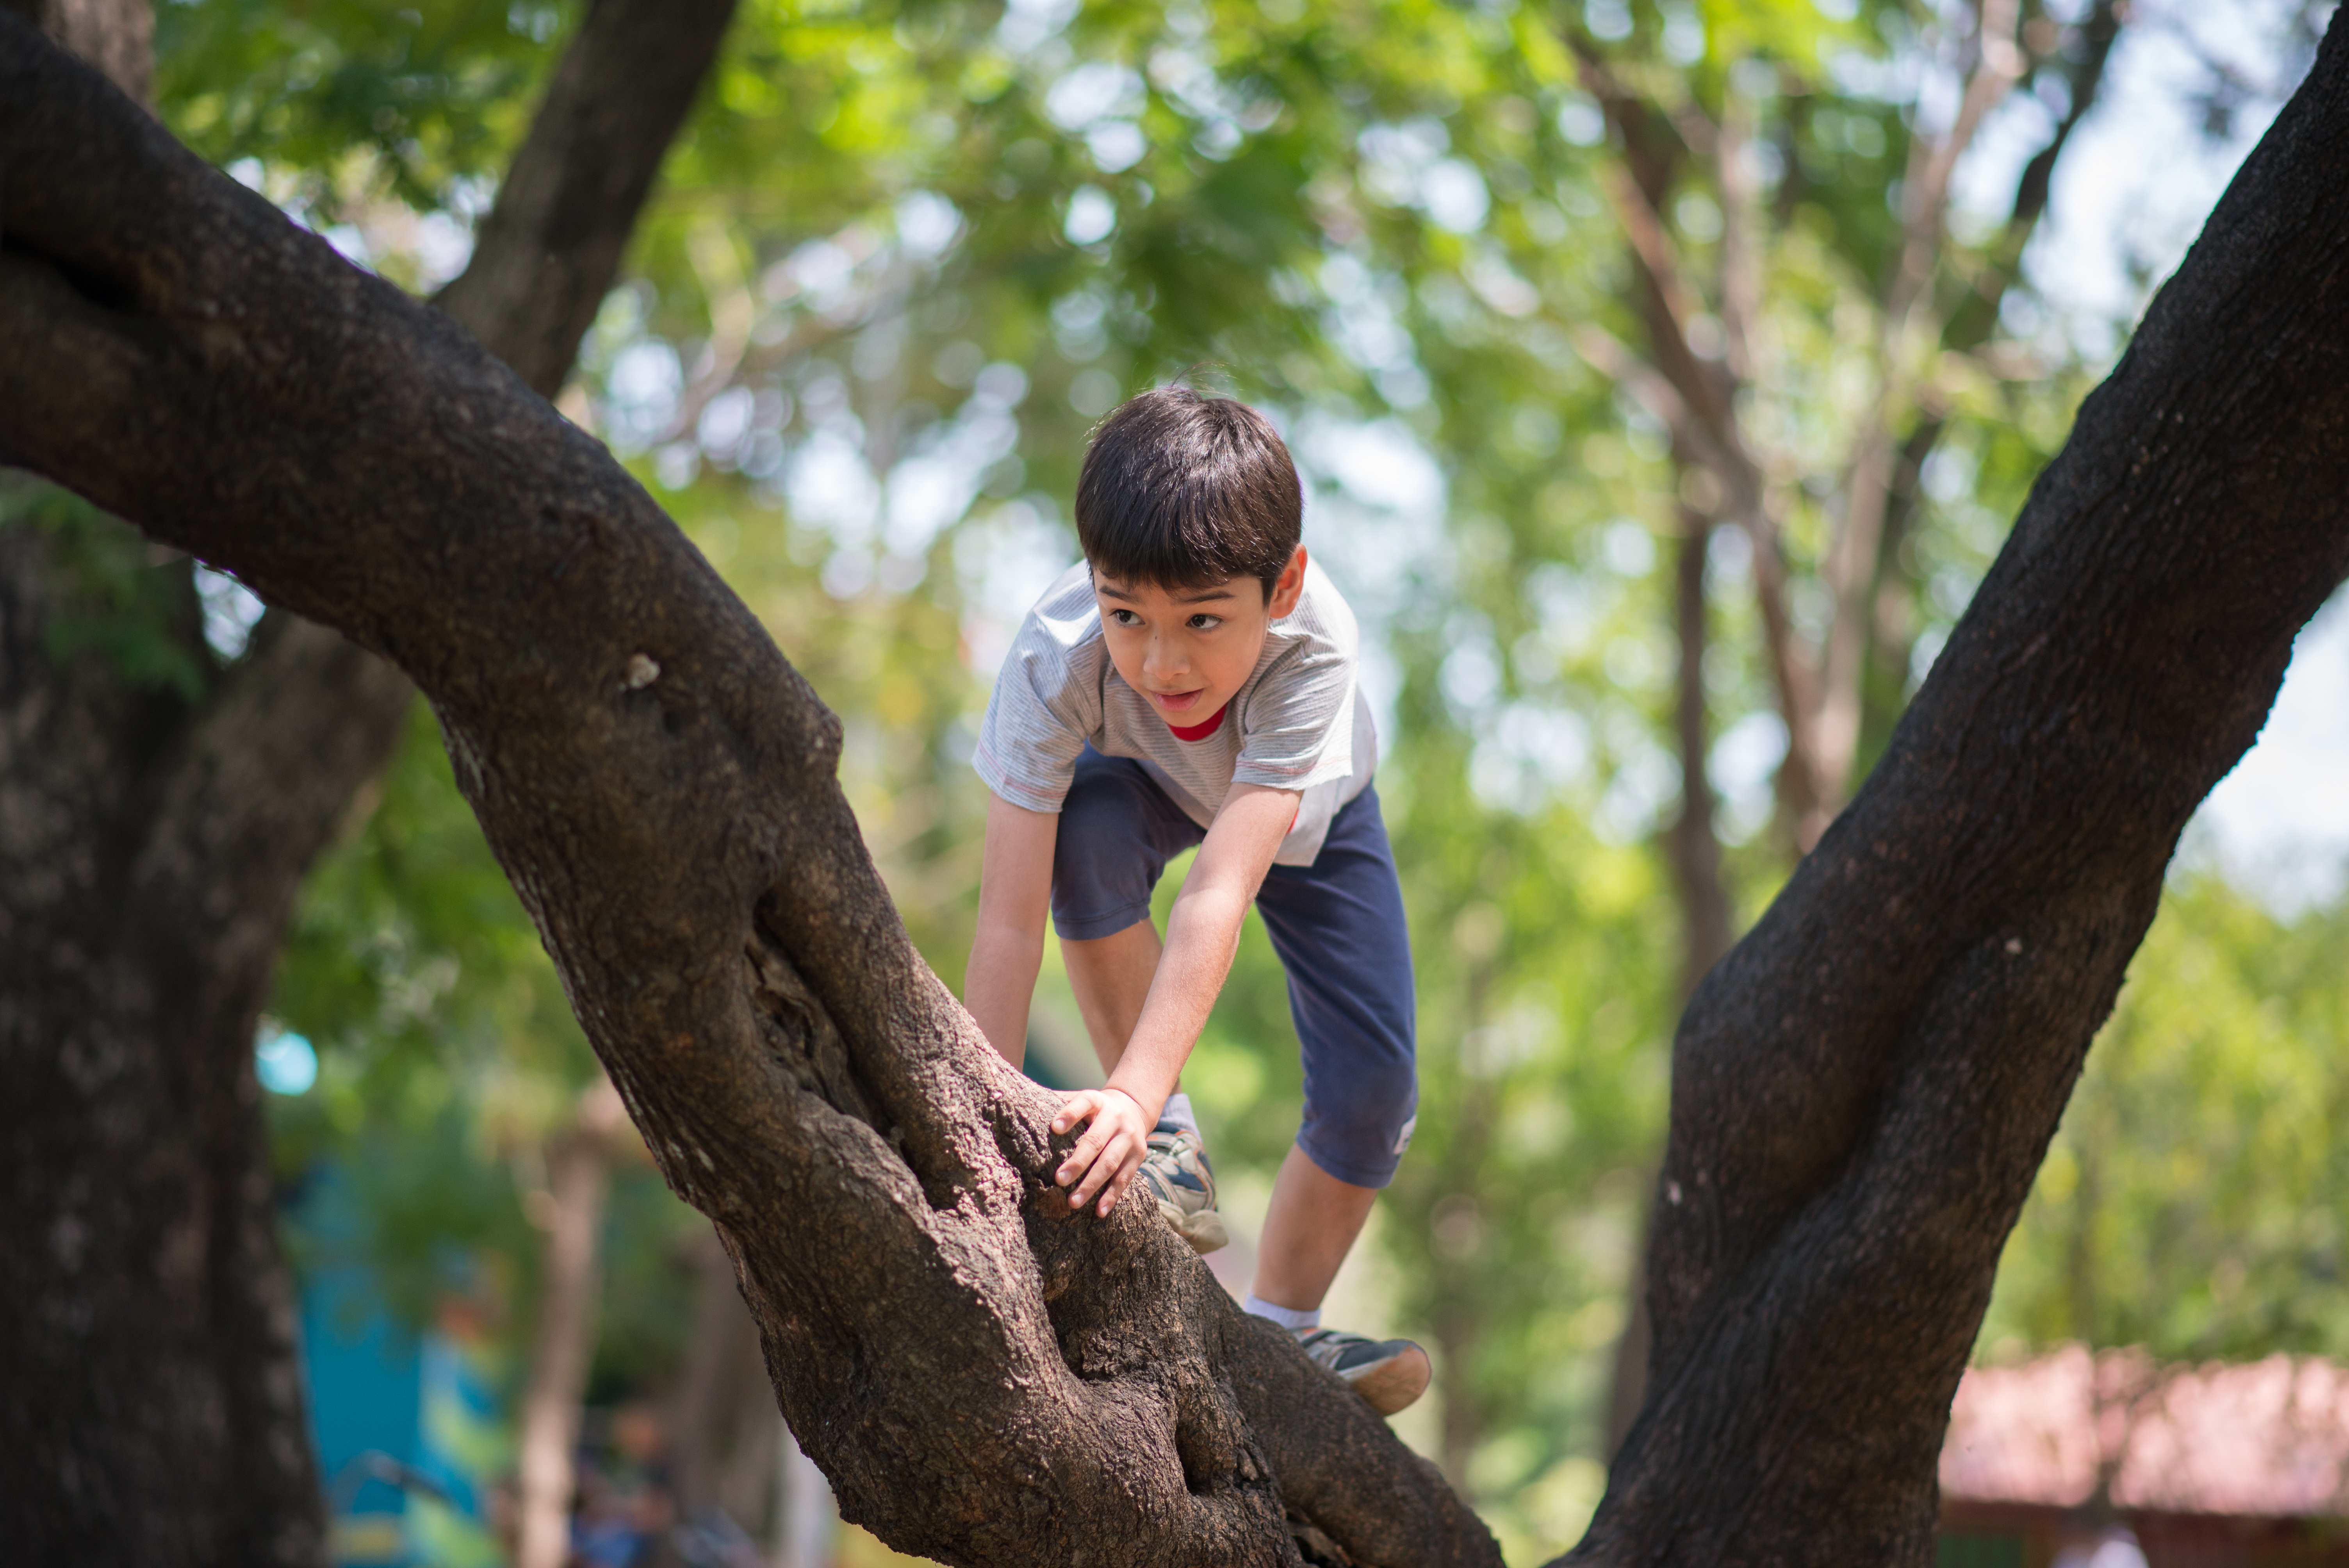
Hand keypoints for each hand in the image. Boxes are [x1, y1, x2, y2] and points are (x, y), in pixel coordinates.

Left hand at [1050, 1086, 1152, 1217]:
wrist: (1132, 1109)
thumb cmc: (1093, 1110)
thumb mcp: (1081, 1099)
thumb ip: (1059, 1102)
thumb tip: (1022, 1105)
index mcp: (1096, 1101)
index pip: (1083, 1103)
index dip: (1070, 1114)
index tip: (1054, 1127)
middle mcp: (1115, 1117)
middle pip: (1095, 1141)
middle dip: (1077, 1162)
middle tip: (1058, 1180)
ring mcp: (1129, 1138)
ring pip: (1110, 1164)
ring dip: (1091, 1184)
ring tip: (1073, 1201)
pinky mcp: (1138, 1156)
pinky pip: (1124, 1179)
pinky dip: (1111, 1196)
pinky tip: (1099, 1211)